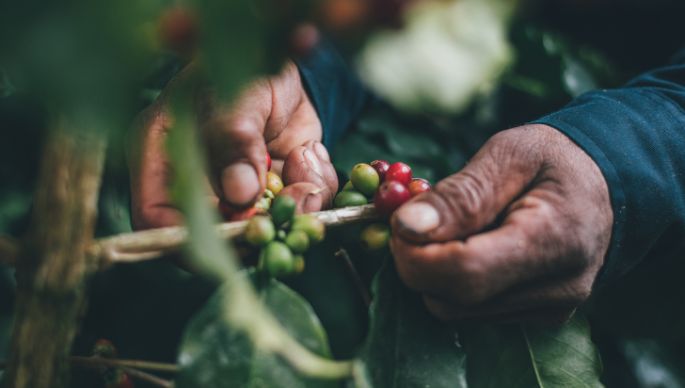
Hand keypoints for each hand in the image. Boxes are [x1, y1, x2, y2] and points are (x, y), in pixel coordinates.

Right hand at [129, 61, 337, 229]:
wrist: (281, 62)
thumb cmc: (240, 68)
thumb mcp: (234, 96)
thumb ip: (234, 140)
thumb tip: (239, 194)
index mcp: (162, 155)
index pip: (155, 216)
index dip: (188, 237)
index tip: (235, 230)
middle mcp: (196, 183)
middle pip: (215, 235)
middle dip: (261, 225)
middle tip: (293, 196)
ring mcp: (237, 191)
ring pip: (266, 227)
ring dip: (296, 203)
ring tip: (303, 158)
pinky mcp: (275, 191)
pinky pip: (299, 210)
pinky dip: (314, 187)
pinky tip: (308, 152)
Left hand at [391, 124, 612, 322]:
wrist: (606, 185)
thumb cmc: (555, 160)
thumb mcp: (510, 154)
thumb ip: (460, 194)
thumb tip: (406, 227)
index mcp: (554, 240)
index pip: (465, 273)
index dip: (415, 253)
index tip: (399, 221)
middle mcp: (556, 288)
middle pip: (453, 299)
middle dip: (417, 260)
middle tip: (416, 218)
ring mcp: (548, 309)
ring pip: (454, 309)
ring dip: (433, 271)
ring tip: (451, 226)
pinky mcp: (537, 316)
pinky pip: (470, 309)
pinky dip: (452, 280)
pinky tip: (469, 245)